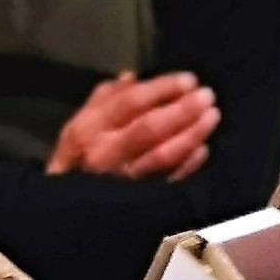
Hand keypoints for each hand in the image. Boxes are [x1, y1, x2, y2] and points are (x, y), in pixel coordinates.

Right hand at [47, 71, 218, 181]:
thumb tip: (133, 77)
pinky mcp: (139, 198)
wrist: (67, 201)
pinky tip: (204, 148)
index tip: (189, 79)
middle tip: (207, 96)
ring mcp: (123, 179)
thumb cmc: (81, 152)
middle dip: (181, 111)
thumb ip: (109, 97)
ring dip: (191, 135)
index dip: (162, 89)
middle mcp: (105, 153)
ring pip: (162, 156)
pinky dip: (189, 165)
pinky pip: (169, 181)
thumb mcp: (84, 119)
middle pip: (149, 128)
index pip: (130, 102)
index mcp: (90, 127)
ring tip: (212, 116)